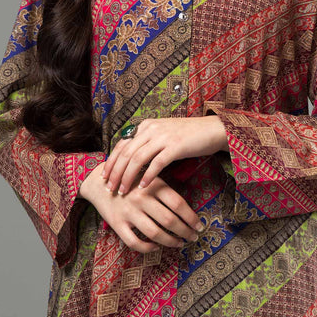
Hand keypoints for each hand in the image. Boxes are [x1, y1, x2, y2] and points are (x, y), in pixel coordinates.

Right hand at [80, 166, 203, 252]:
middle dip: (185, 232)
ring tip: (179, 243)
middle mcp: (141, 198)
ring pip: (155, 234)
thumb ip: (165, 190)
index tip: (199, 226)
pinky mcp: (117, 224)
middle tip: (193, 237)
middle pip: (170, 220)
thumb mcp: (149, 177)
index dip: (192, 218)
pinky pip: (135, 242)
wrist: (99, 182)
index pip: (178, 204)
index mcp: (152, 185)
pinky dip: (148, 248)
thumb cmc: (130, 181)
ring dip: (171, 241)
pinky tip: (156, 246)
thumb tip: (188, 210)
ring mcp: (129, 212)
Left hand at [100, 115, 228, 196]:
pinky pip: (157, 163)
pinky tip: (143, 187)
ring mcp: (163, 136)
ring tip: (123, 191)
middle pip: (126, 152)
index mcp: (146, 125)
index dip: (111, 161)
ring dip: (128, 176)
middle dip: (115, 172)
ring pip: (137, 158)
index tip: (104, 176)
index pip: (121, 144)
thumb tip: (131, 161)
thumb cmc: (188, 136)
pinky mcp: (175, 145)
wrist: (212, 130)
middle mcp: (151, 128)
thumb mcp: (163, 135)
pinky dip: (148, 176)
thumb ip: (147, 143)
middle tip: (109, 188)